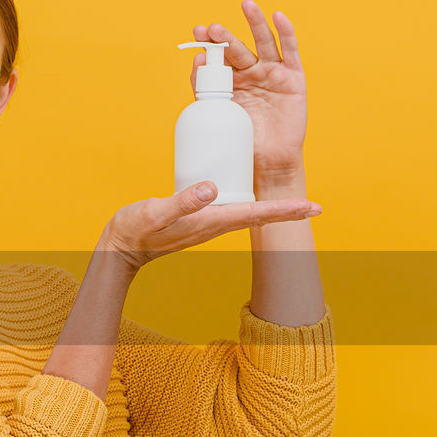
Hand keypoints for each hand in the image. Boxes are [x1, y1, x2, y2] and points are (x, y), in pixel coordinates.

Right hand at [103, 181, 320, 272]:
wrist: (120, 248)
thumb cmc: (136, 230)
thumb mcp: (156, 212)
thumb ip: (183, 201)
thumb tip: (212, 187)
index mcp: (212, 221)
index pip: (258, 214)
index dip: (286, 210)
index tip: (314, 207)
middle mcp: (215, 224)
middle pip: (260, 215)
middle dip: (287, 211)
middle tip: (315, 205)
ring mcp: (208, 222)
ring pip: (248, 212)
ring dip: (271, 207)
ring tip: (292, 199)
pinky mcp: (199, 218)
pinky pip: (231, 207)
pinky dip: (248, 200)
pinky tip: (248, 190)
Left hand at [191, 0, 307, 189]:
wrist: (269, 162)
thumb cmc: (243, 141)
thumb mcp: (220, 113)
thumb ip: (205, 89)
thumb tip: (196, 60)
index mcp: (232, 81)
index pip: (220, 57)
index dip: (210, 44)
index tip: (198, 32)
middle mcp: (252, 72)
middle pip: (239, 49)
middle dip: (227, 38)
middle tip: (213, 29)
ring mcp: (273, 73)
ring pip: (264, 43)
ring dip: (255, 23)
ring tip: (246, 5)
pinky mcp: (294, 77)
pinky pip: (290, 52)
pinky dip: (285, 33)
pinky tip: (278, 17)